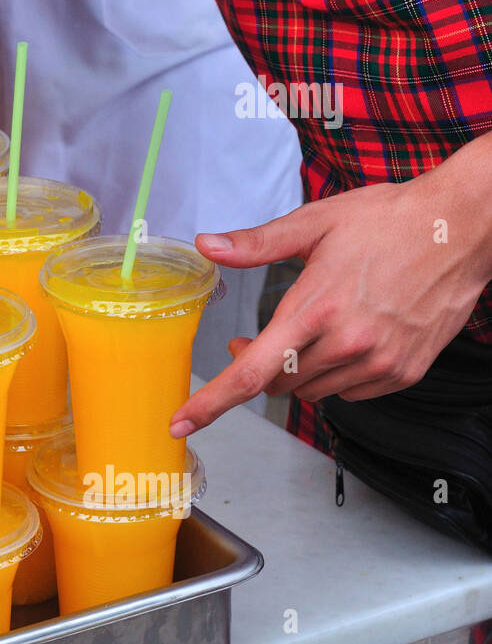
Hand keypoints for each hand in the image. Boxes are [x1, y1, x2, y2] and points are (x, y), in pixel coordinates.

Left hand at [170, 144, 491, 436]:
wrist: (463, 228)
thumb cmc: (389, 220)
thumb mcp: (315, 223)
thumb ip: (257, 243)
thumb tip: (207, 246)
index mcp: (318, 307)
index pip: (252, 371)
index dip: (211, 402)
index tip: (181, 423)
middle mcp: (349, 342)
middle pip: (278, 382)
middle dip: (252, 367)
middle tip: (243, 340)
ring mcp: (381, 361)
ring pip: (312, 389)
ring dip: (292, 370)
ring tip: (295, 335)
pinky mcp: (405, 371)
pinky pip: (350, 392)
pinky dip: (332, 375)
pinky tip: (338, 341)